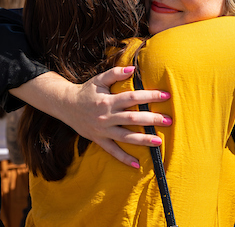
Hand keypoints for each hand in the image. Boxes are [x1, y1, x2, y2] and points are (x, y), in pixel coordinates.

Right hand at [11, 67, 171, 167]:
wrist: (65, 105)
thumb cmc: (86, 91)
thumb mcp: (99, 80)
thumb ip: (115, 73)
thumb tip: (132, 69)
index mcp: (108, 101)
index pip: (133, 98)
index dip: (150, 96)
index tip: (166, 96)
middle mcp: (106, 116)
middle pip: (132, 119)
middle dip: (152, 120)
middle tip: (169, 120)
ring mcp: (103, 130)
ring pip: (125, 137)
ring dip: (143, 140)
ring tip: (159, 142)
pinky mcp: (99, 140)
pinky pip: (112, 151)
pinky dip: (124, 158)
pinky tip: (137, 164)